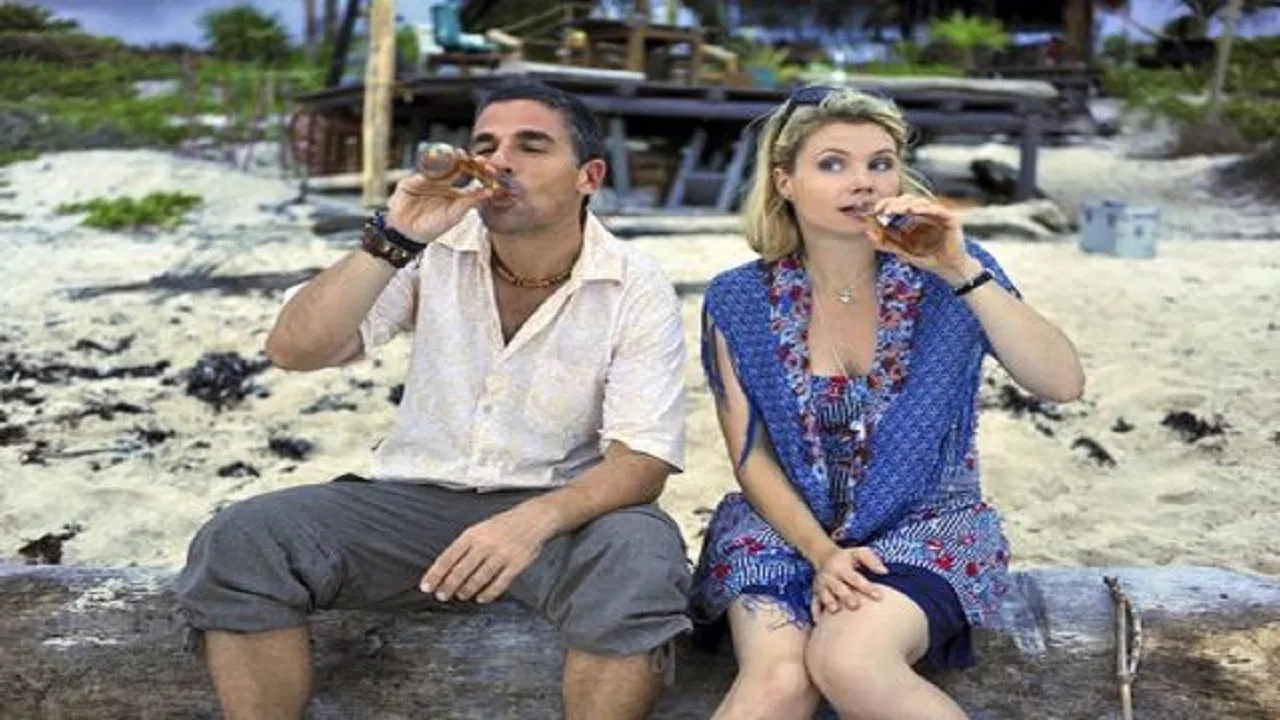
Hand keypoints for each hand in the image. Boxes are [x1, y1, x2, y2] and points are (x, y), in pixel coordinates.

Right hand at [385, 154, 499, 243]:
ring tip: (460, 154)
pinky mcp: (415, 179)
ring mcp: (430, 180)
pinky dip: (433, 164)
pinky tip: (440, 159)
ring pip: (443, 165)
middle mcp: (445, 185)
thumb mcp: (453, 215)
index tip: (491, 169)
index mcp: (457, 195)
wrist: (405, 232)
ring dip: (451, 158)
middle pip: (459, 168)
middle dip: (467, 161)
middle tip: (476, 158)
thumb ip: (470, 202)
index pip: (472, 180)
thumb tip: (489, 193)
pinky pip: (425, 170)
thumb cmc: (431, 228)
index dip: (481, 173)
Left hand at [420, 504, 554, 603]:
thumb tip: (445, 569)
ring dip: (466, 590)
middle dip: (448, 586)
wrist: (534, 518)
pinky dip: (488, 594)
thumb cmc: (503, 525)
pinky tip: (481, 598)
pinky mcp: (516, 565)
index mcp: (473, 534)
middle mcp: (485, 544)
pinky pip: (499, 584)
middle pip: (460, 571)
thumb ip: (464, 546)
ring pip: (478, 579)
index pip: (448, 557)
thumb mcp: (480, 529)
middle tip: (442, 595)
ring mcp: (501, 555)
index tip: (426, 586)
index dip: (435, 574)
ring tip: (461, 595)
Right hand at [810, 546, 888, 617]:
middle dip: (846, 596)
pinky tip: (819, 621)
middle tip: (855, 605)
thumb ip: (872, 560)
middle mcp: (830, 576)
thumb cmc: (847, 558)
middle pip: (838, 587)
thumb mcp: (859, 552)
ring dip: (829, 602)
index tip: (879, 596)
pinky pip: (814, 603)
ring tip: (835, 610)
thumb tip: (884, 571)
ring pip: (824, 594)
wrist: (824, 556)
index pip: (855, 578)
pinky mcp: (814, 593)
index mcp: (841, 566)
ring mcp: (821, 585)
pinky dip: (815, 612)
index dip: (866, 587)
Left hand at [865, 195, 977, 284]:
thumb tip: (867, 233)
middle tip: (881, 209)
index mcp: (914, 218)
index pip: (899, 205)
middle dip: (893, 203)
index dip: (887, 204)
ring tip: (893, 210)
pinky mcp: (950, 218)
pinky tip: (912, 210)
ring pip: (920, 202)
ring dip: (905, 204)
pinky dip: (924, 208)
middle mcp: (926, 213)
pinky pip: (936, 209)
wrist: (947, 269)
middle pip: (908, 200)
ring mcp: (938, 214)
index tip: (874, 210)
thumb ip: (886, 242)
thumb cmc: (926, 258)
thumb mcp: (901, 250)